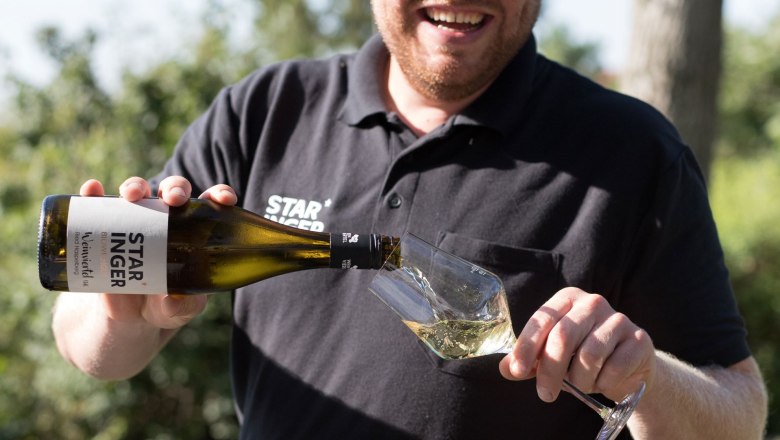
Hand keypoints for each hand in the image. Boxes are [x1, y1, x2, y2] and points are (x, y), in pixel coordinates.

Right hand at [78, 176, 237, 329]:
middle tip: (174, 199)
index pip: (211, 204)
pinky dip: (93, 193)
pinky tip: (92, 190)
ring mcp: (134, 219)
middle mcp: (166, 218)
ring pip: (137, 190)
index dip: (220, 194)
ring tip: (132, 195)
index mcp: (195, 230)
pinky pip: (97, 203)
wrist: (127, 318)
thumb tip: (169, 298)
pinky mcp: (104, 227)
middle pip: (173, 190)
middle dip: (175, 188)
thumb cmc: (166, 305)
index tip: (224, 200)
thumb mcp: (180, 310)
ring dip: (135, 185)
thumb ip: (182, 306)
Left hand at [499, 287, 655, 402]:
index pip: (542, 320)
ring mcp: (619, 318)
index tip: (517, 370)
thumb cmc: (582, 357)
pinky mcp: (639, 339)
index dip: (526, 346)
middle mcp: (592, 303)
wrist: (629, 368)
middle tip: (545, 395)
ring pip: (589, 355)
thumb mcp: (553, 355)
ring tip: (581, 386)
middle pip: (563, 336)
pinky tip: (602, 383)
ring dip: (580, 380)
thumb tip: (506, 368)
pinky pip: (614, 367)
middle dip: (550, 371)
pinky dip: (603, 383)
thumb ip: (530, 360)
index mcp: (567, 299)